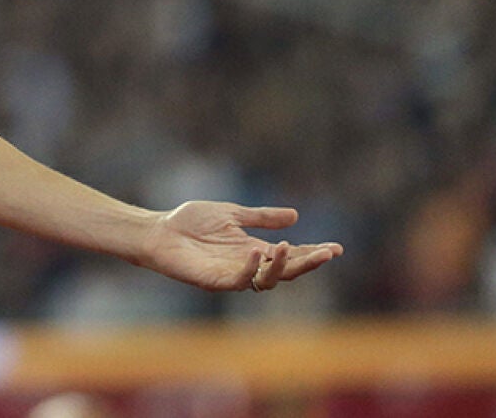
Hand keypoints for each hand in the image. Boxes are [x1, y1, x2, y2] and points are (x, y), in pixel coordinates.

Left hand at [140, 201, 342, 292]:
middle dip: (308, 263)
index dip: (313, 253)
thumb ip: (261, 217)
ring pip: (267, 280)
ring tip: (290, 248)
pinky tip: (256, 252)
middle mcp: (247, 265)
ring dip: (281, 266)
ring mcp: (232, 274)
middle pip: (286, 271)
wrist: (158, 230)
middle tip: (327, 253)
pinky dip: (249, 268)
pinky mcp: (214, 281)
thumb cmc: (190, 222)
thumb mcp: (232, 214)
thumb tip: (296, 215)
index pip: (291, 255)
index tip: (336, 248)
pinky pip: (238, 281)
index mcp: (255, 249)